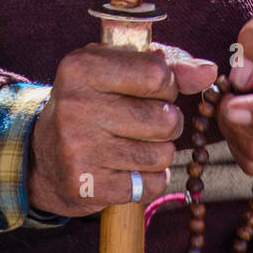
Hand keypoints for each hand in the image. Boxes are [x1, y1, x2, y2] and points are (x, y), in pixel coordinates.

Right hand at [27, 43, 216, 216]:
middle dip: (167, 121)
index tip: (153, 89)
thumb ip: (168, 66)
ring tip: (135, 144)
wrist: (43, 157)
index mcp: (82, 67)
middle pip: (165, 118)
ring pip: (162, 154)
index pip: (157, 74)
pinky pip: (150, 184)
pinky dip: (150, 179)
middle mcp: (76, 105)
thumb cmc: (93, 102)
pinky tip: (128, 168)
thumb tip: (209, 71)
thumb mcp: (118, 70)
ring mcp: (79, 148)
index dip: (167, 84)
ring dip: (159, 152)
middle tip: (146, 121)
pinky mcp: (87, 186)